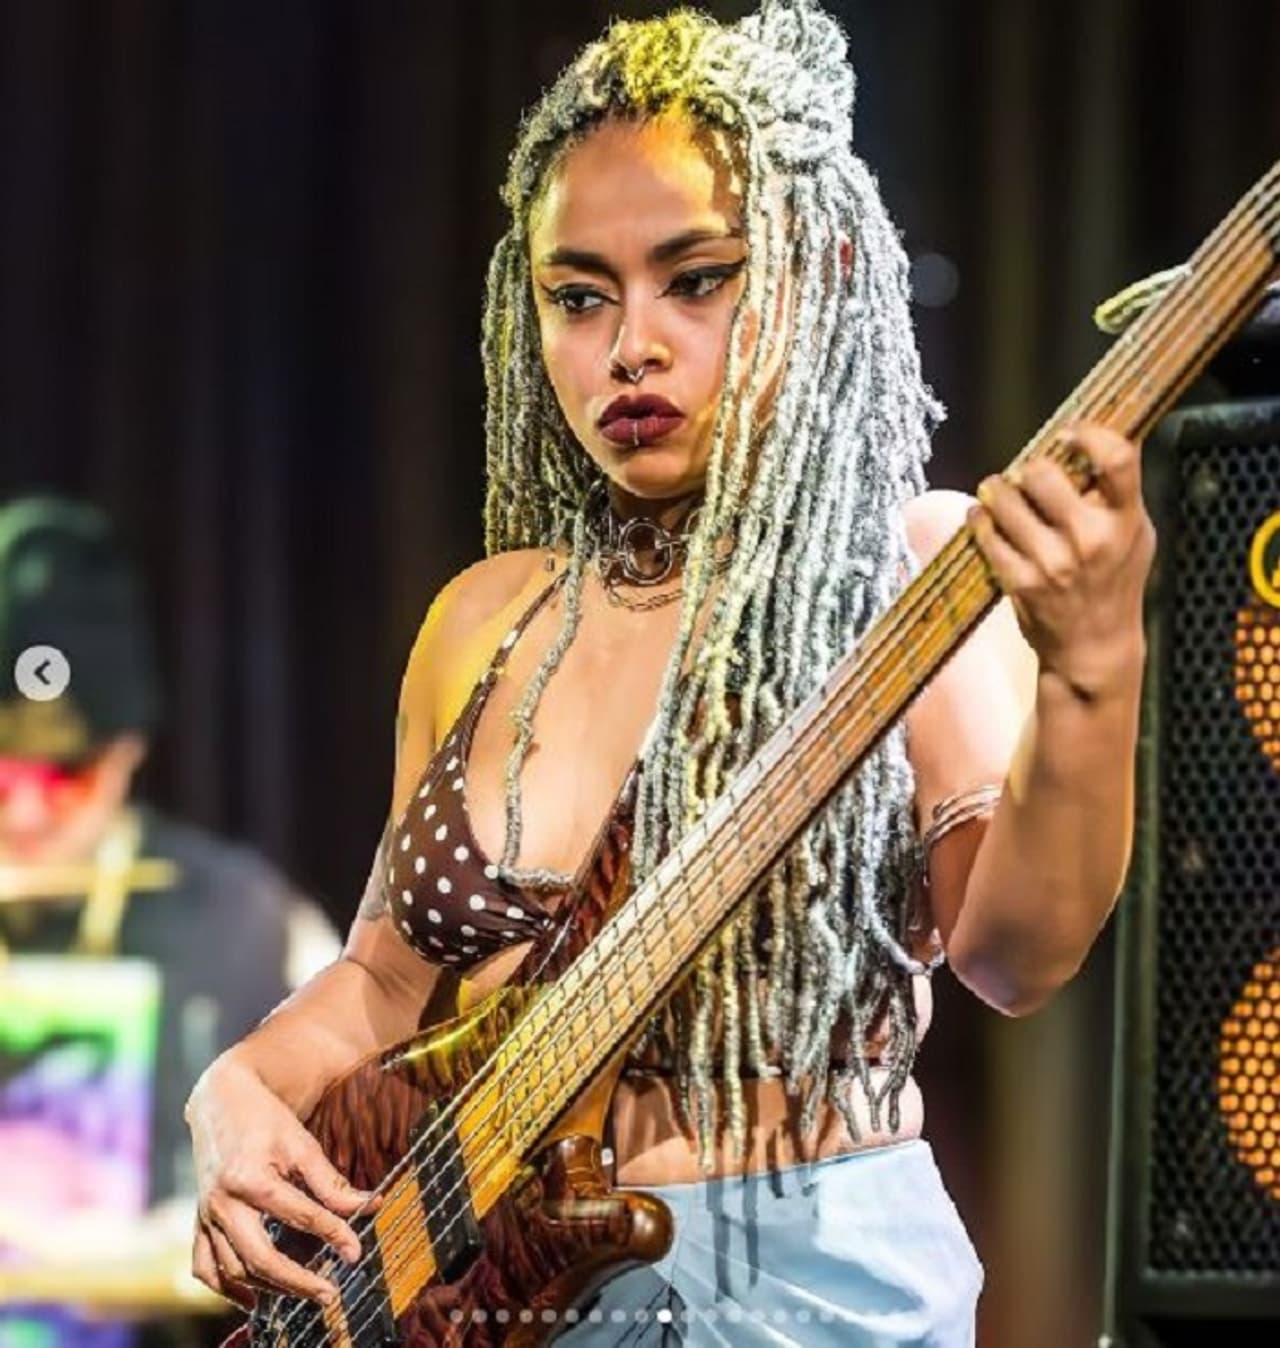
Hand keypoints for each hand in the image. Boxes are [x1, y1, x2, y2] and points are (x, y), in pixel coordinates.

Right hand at [187, 1055, 373, 1308]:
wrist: (220, 1102)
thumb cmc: (265, 1120)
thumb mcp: (301, 1143)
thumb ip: (330, 1181)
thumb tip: (369, 1206)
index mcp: (251, 1178)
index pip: (300, 1216)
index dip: (333, 1234)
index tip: (356, 1252)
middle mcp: (223, 1203)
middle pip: (259, 1257)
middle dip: (296, 1281)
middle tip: (329, 1293)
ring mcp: (206, 1216)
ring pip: (232, 1269)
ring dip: (268, 1287)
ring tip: (303, 1292)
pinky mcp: (198, 1221)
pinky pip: (204, 1266)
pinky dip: (225, 1287)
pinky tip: (252, 1297)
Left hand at [966, 423, 1155, 700]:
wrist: (1095, 647)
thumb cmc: (1114, 583)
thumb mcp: (1135, 535)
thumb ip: (1118, 493)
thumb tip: (1092, 441)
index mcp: (1126, 521)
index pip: (1117, 458)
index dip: (1089, 434)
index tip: (1069, 434)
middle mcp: (1090, 540)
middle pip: (1042, 474)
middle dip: (1028, 469)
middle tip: (1024, 475)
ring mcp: (1053, 563)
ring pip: (1005, 500)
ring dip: (995, 491)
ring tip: (997, 493)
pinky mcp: (1021, 581)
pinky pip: (986, 535)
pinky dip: (979, 520)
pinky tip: (983, 518)